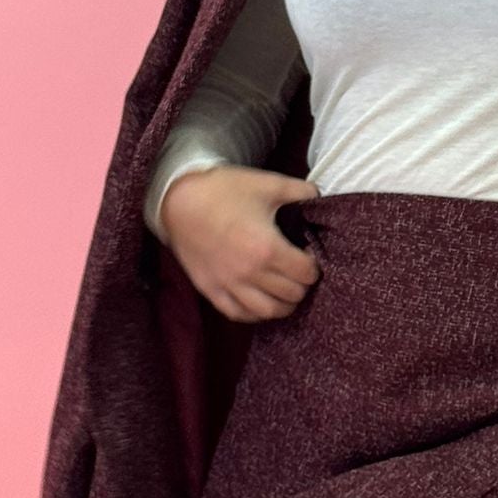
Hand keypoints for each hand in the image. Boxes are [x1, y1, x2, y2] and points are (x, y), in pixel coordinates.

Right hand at [160, 166, 323, 322]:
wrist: (179, 199)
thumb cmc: (224, 190)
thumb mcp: (267, 184)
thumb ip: (300, 191)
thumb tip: (319, 196)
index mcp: (267, 248)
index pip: (306, 273)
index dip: (314, 264)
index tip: (308, 253)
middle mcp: (249, 273)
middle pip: (292, 294)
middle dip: (302, 283)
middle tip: (299, 270)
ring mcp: (228, 285)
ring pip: (268, 311)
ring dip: (283, 303)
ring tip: (285, 289)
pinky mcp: (210, 290)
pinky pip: (238, 314)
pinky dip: (255, 312)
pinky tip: (261, 299)